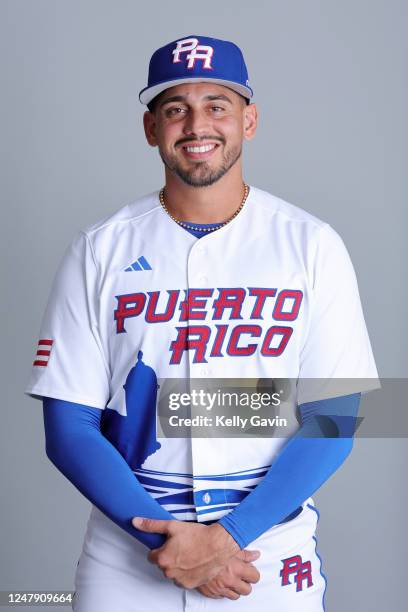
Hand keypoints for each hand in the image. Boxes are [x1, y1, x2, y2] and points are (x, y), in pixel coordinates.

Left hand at [132, 517, 258, 588]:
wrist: (218, 545)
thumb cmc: (197, 535)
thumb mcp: (172, 526)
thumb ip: (152, 525)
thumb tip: (136, 522)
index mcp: (162, 558)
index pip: (151, 556)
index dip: (159, 548)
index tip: (168, 543)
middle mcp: (169, 572)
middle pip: (163, 564)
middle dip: (169, 556)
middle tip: (180, 546)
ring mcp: (180, 580)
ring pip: (173, 572)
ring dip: (177, 565)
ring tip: (189, 553)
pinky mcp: (191, 584)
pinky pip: (183, 579)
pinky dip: (187, 572)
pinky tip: (194, 561)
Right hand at [197, 550, 260, 599]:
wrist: (189, 555)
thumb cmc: (208, 548)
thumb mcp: (229, 546)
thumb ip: (244, 554)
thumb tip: (255, 555)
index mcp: (236, 569)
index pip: (255, 577)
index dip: (253, 573)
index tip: (250, 569)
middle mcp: (229, 581)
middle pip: (247, 590)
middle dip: (246, 583)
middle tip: (241, 575)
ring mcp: (220, 588)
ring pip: (235, 596)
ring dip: (235, 588)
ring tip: (231, 578)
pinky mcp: (210, 593)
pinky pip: (222, 596)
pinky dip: (223, 590)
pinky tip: (221, 582)